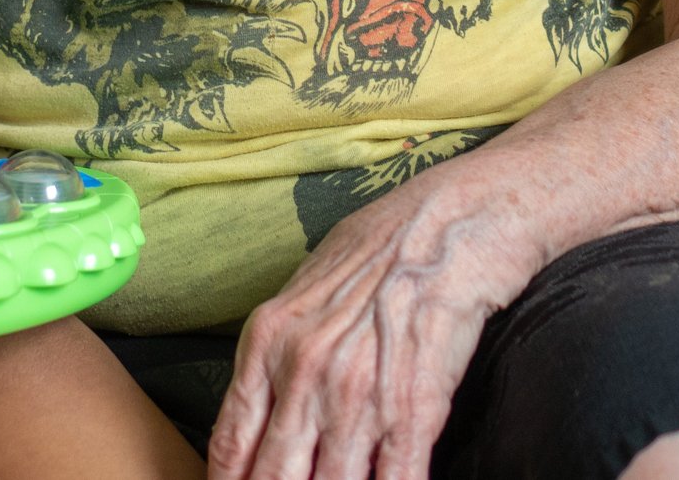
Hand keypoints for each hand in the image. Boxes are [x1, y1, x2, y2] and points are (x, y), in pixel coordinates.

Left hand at [208, 176, 542, 479]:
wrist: (448, 224)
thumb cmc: (379, 247)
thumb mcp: (304, 290)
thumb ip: (279, 348)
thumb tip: (265, 400)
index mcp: (268, 343)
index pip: (230, 442)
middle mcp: (303, 375)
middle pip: (272, 476)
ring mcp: (357, 398)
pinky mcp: (411, 412)